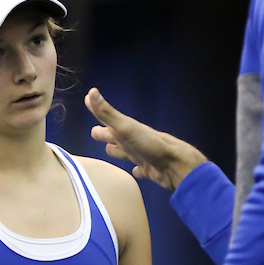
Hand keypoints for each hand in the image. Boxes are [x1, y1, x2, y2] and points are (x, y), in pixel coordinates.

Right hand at [85, 88, 207, 190]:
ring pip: (125, 152)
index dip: (98, 114)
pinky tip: (136, 172)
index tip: (89, 104)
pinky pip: (140, 169)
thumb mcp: (125, 128)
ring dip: (118, 151)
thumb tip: (91, 92)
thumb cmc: (149, 144)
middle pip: (114, 137)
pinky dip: (136, 170)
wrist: (174, 164)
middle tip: (95, 133)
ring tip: (110, 151)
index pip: (106, 122)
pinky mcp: (149, 169)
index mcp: (125, 130)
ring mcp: (141, 155)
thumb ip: (106, 113)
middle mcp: (132, 141)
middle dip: (105, 135)